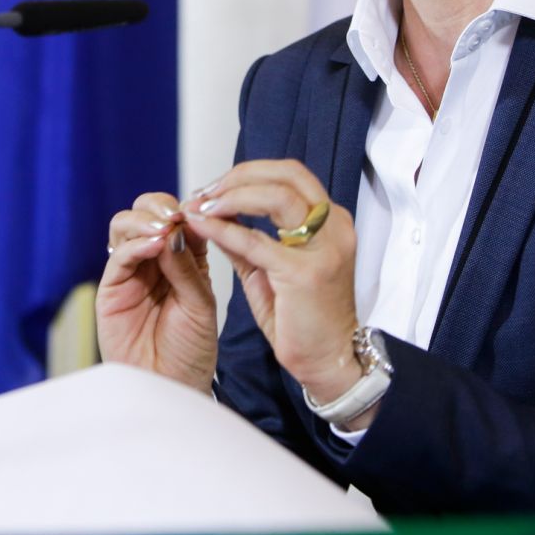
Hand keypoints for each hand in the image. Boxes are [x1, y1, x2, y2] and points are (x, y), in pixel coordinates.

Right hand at [95, 192, 217, 393]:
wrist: (173, 387)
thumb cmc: (191, 350)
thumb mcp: (200, 303)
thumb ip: (187, 265)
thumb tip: (175, 225)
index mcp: (184, 258)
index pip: (180, 217)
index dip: (188, 209)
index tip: (201, 210)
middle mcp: (154, 259)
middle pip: (146, 211)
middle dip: (160, 206)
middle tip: (175, 216)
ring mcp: (131, 271)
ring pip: (125, 225)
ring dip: (144, 220)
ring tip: (163, 229)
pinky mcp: (111, 288)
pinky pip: (118, 256)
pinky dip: (135, 244)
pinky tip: (153, 245)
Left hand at [179, 160, 361, 404]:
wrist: (329, 360)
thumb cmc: (304, 318)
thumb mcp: (272, 270)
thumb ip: (248, 241)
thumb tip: (215, 216)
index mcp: (330, 221)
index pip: (290, 175)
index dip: (248, 174)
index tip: (213, 188)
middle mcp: (334, 226)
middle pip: (286, 174)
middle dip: (238, 176)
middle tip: (204, 192)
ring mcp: (323, 248)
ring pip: (276, 196)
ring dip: (231, 195)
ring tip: (201, 206)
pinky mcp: (304, 273)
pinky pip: (256, 241)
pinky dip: (224, 230)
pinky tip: (202, 227)